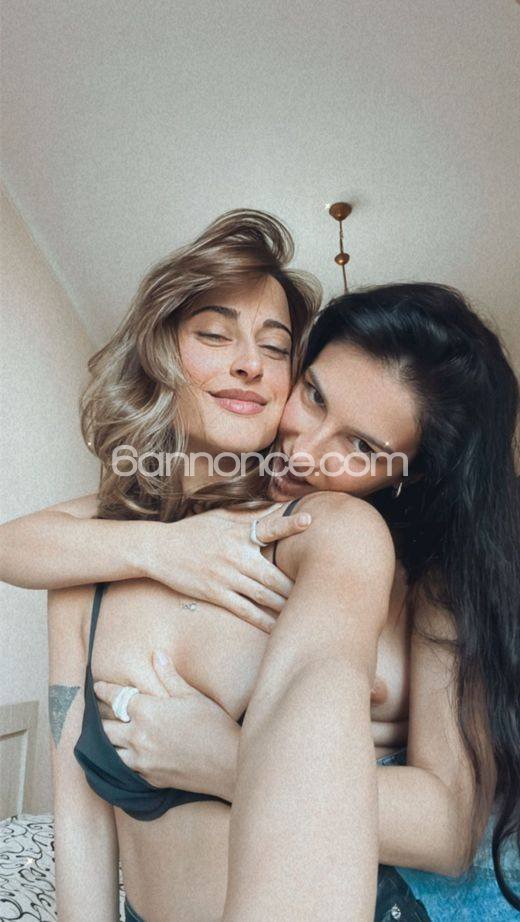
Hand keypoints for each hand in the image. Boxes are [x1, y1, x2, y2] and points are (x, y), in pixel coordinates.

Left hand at [94, 652, 239, 800]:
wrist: (227, 764)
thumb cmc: (213, 725)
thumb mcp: (191, 695)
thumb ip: (169, 676)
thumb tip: (156, 655)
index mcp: (146, 711)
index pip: (115, 698)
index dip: (103, 690)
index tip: (97, 687)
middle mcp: (138, 736)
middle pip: (106, 728)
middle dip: (101, 718)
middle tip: (99, 712)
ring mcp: (142, 760)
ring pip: (111, 752)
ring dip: (110, 742)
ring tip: (110, 736)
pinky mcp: (150, 778)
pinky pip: (127, 769)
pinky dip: (124, 760)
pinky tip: (127, 756)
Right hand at [146, 503, 311, 632]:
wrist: (159, 549)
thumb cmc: (193, 530)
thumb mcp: (220, 516)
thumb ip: (249, 513)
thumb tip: (277, 506)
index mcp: (238, 532)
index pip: (268, 526)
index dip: (289, 524)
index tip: (309, 519)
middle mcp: (235, 555)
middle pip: (273, 572)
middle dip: (296, 584)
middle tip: (320, 590)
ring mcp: (226, 576)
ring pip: (263, 594)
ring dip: (285, 605)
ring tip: (306, 612)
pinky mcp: (215, 594)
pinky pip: (245, 610)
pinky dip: (263, 620)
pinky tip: (278, 627)